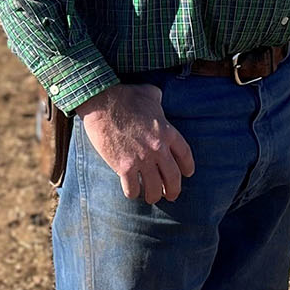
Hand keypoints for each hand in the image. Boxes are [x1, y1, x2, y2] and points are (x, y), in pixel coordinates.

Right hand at [74, 84, 194, 203]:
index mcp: (167, 132)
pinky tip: (132, 192)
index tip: (186, 174)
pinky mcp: (123, 166)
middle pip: (173, 178)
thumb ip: (158, 101)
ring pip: (154, 188)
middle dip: (173, 190)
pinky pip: (132, 188)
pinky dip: (133, 193)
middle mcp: (158, 149)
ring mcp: (141, 159)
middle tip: (171, 195)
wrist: (101, 101)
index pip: (185, 156)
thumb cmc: (125, 95)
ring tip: (150, 197)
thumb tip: (158, 100)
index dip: (187, 167)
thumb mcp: (149, 93)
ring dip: (153, 195)